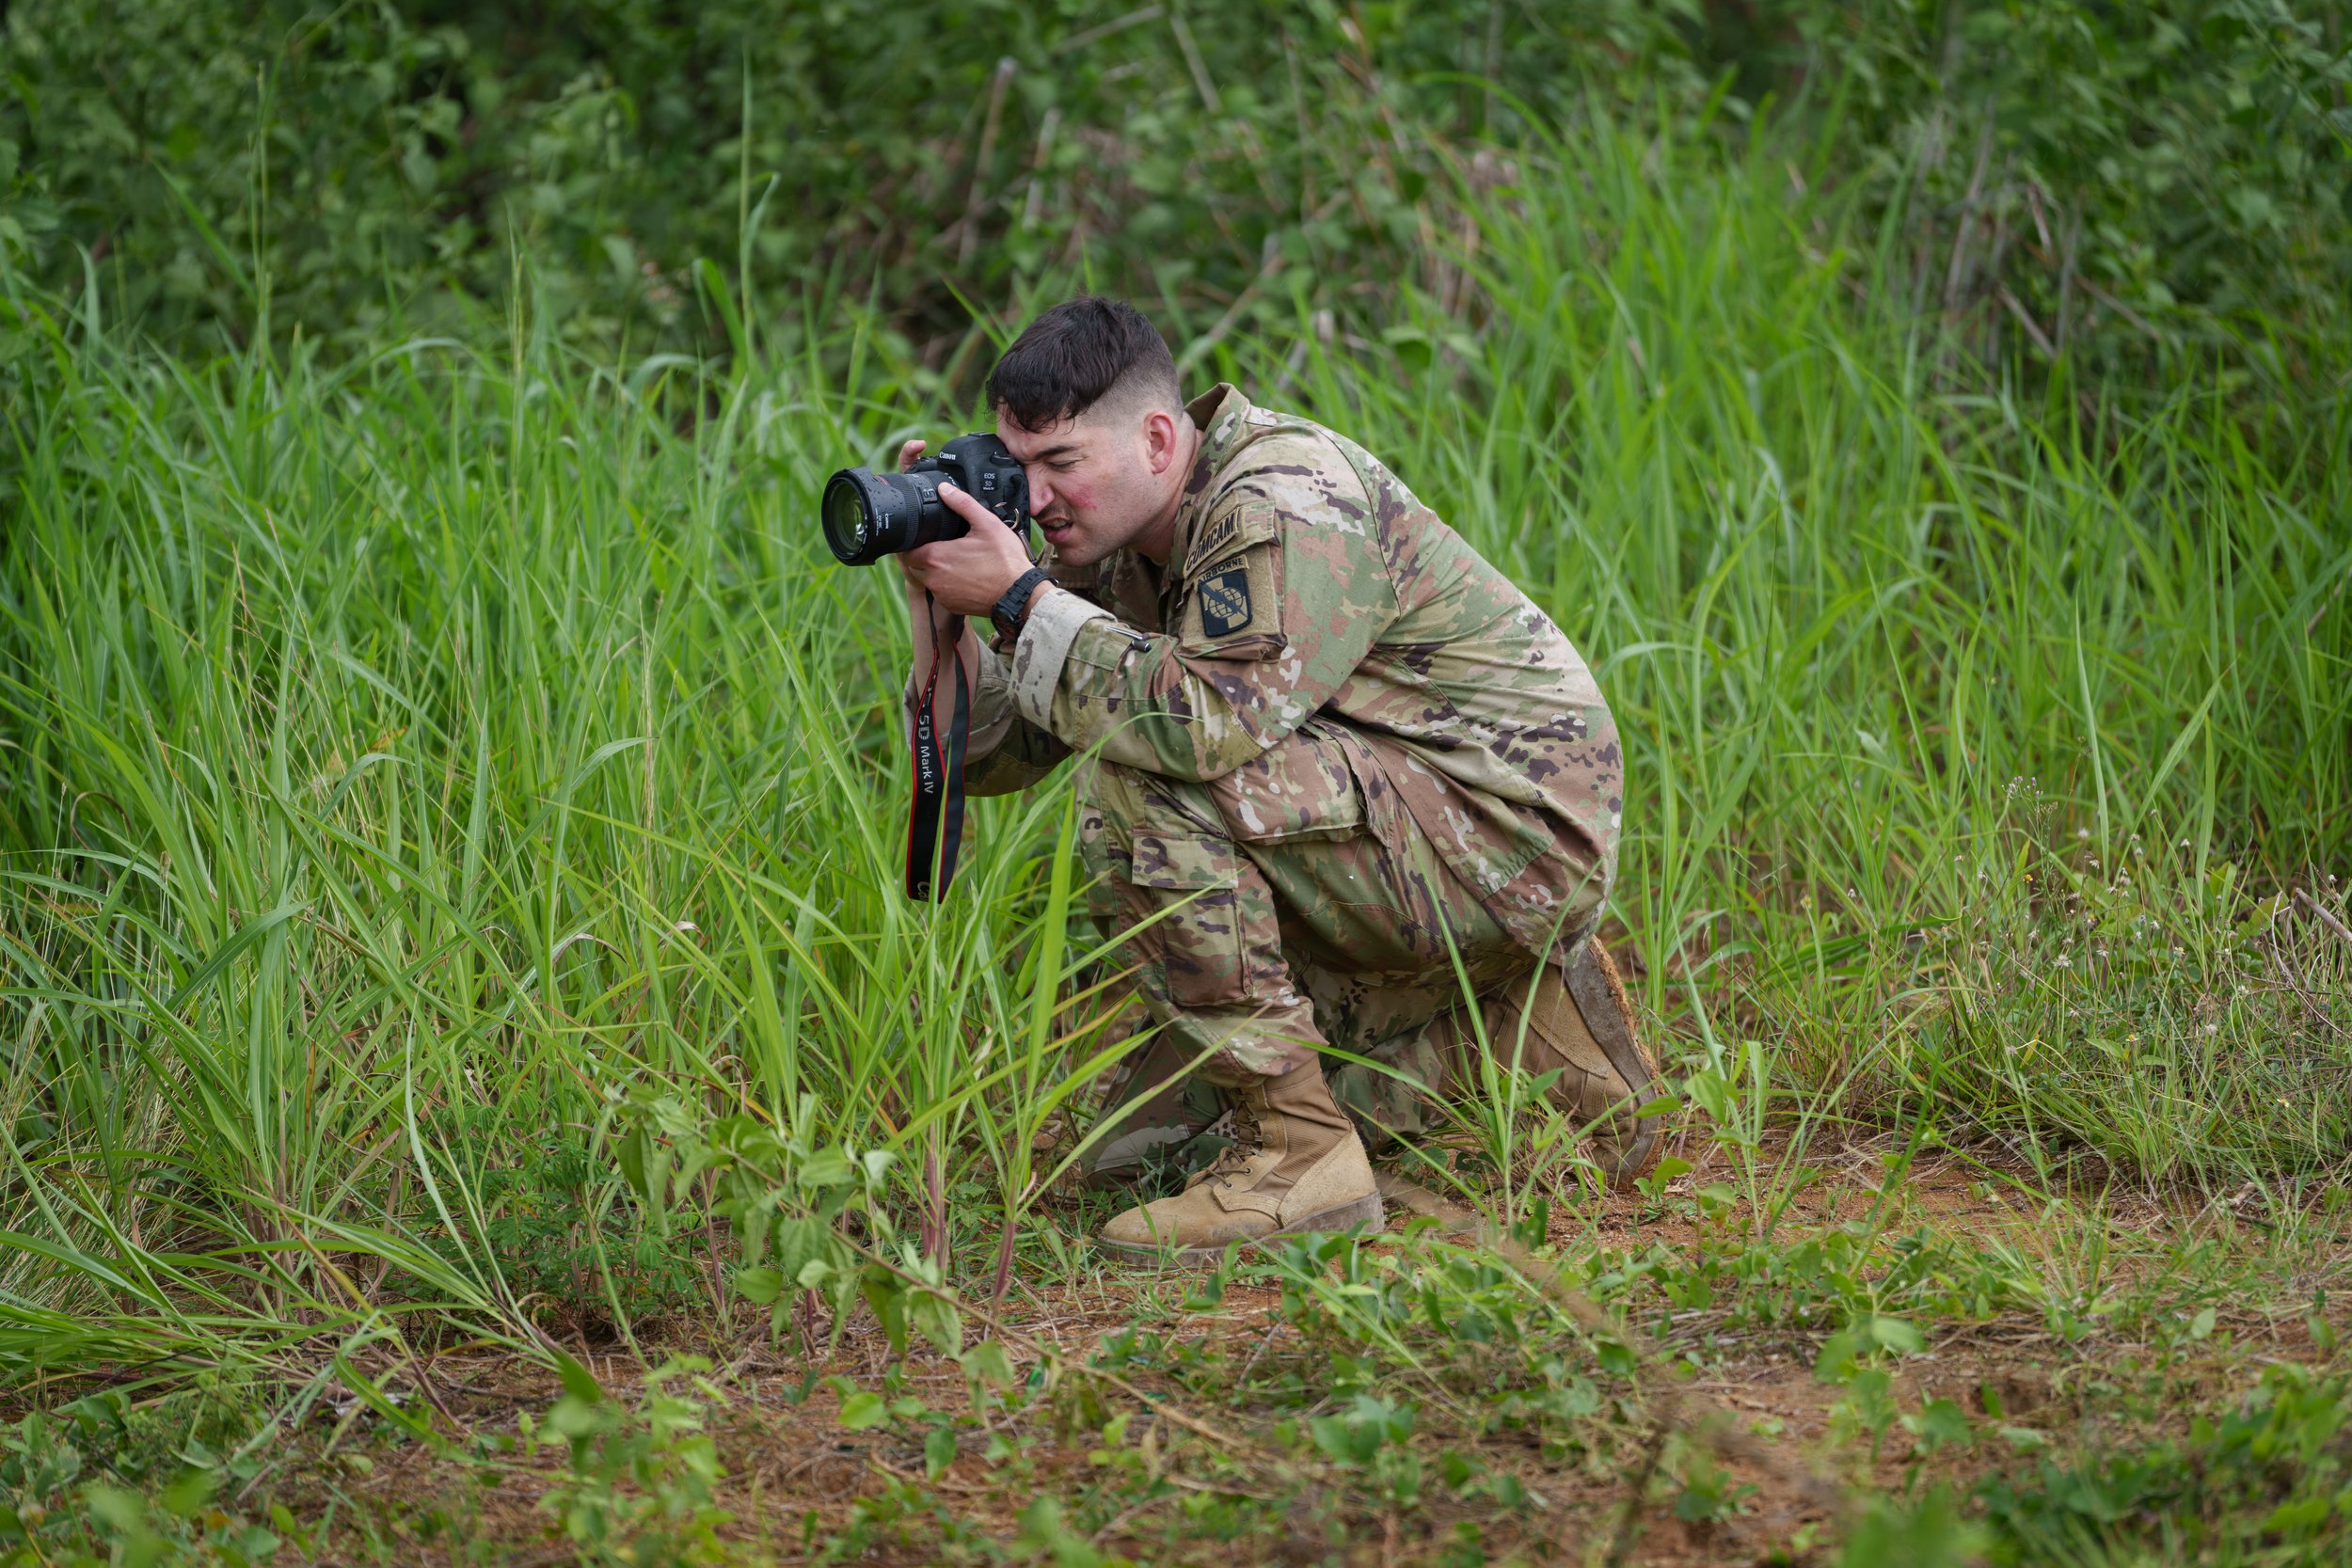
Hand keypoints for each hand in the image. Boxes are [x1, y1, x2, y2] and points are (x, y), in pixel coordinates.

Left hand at [899, 481, 1035, 619]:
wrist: (1020, 594)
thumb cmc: (1005, 560)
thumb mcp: (987, 524)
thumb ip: (962, 503)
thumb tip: (944, 489)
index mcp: (936, 557)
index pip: (906, 551)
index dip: (911, 543)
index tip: (923, 537)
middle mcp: (934, 579)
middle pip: (914, 565)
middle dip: (922, 556)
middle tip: (940, 546)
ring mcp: (942, 595)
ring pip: (927, 580)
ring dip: (934, 571)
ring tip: (954, 560)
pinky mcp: (951, 606)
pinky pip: (940, 593)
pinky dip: (947, 585)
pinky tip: (963, 576)